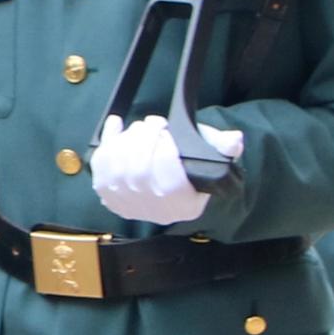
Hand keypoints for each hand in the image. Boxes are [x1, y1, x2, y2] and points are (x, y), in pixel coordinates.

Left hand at [89, 115, 242, 224]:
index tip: (166, 128)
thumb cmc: (194, 164)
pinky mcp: (109, 196)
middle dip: (143, 140)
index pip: (169, 180)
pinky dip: (105, 144)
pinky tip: (116, 127)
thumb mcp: (213, 153)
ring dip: (125, 140)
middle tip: (152, 123)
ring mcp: (129, 206)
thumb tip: (233, 140)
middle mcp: (156, 211)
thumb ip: (225, 147)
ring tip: (139, 128)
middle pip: (139, 174)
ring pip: (116, 172)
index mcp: (185, 204)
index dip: (163, 149)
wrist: (173, 182)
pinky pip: (99, 170)